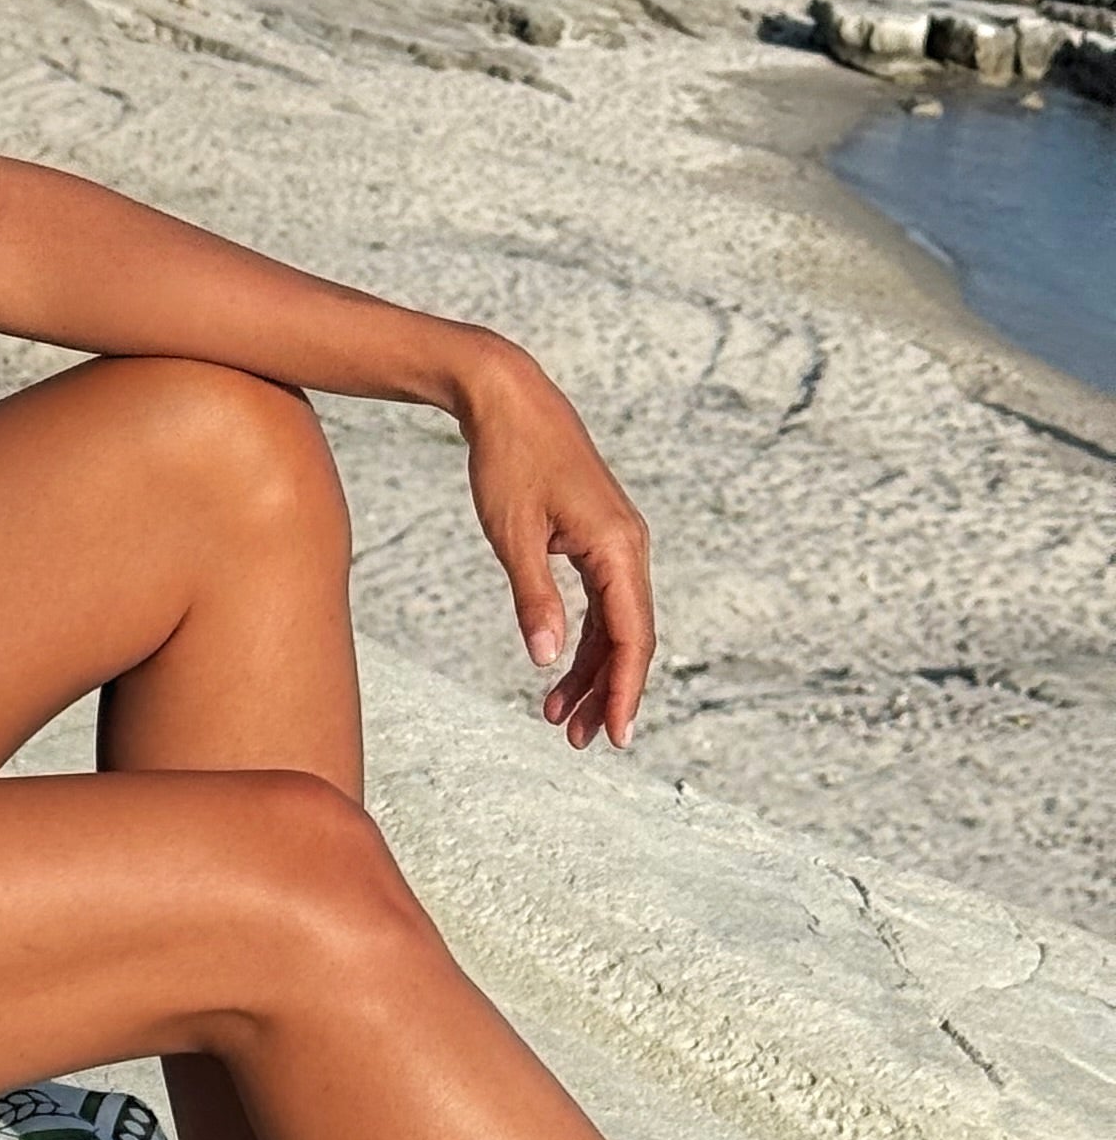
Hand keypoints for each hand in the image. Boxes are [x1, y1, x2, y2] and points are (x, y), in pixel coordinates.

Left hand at [452, 341, 653, 750]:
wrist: (508, 399)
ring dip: (591, 670)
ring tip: (559, 717)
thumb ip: (534, 600)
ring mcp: (617, 541)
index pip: (631, 637)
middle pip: (629, 637)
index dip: (623, 691)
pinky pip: (601, 600)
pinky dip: (583, 636)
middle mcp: (630, 546)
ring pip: (614, 622)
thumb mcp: (513, 536)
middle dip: (606, 691)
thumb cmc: (508, 461)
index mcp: (618, 548)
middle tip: (577, 740)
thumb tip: (548, 659)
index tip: (613, 736)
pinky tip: (558, 665)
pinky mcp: (598, 537)